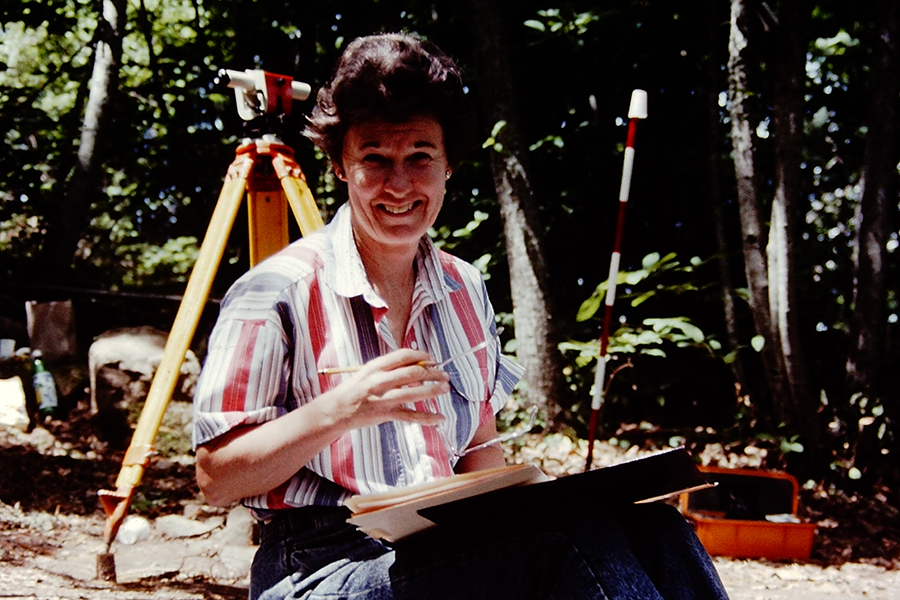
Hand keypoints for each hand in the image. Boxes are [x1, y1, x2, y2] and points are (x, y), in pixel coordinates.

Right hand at [317, 348, 449, 430]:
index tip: (432, 359)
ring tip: (445, 388)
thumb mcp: (368, 373)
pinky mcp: (385, 415)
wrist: (336, 410)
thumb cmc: (354, 389)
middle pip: (413, 373)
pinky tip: (440, 417)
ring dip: (433, 390)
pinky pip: (410, 416)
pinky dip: (427, 417)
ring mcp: (382, 398)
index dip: (421, 356)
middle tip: (444, 375)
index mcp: (375, 367)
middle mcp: (379, 380)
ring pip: (414, 393)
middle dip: (432, 373)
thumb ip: (390, 370)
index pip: (403, 356)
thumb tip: (418, 370)